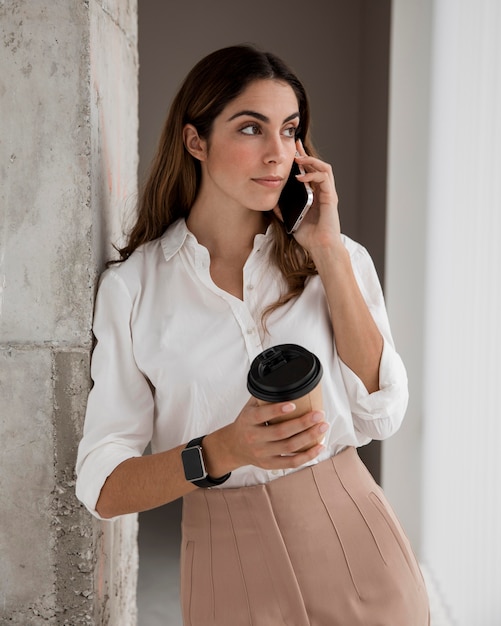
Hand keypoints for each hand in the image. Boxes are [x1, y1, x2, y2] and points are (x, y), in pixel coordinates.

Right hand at [203, 396, 327, 475]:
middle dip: (302, 423)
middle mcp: (254, 438)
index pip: (262, 415)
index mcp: (248, 420)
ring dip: (309, 437)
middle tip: (319, 414)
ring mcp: (262, 453)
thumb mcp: (249, 407)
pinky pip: (291, 463)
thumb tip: (286, 382)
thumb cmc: (246, 423)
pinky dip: (307, 456)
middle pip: (280, 432)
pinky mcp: (270, 464)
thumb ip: (264, 397)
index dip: (277, 410)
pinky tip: (319, 447)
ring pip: (289, 447)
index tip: (292, 404)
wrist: (233, 447)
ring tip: (323, 426)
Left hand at [274, 140, 341, 253]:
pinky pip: (324, 178)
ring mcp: (328, 193)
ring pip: (324, 168)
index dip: (301, 160)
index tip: (291, 152)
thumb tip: (270, 201)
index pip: (308, 172)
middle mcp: (322, 191)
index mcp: (314, 195)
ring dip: (311, 161)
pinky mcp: (330, 197)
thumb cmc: (308, 236)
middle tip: (295, 145)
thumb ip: (282, 209)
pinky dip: (313, 175)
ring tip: (298, 159)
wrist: (319, 246)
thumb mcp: (289, 219)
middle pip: (316, 166)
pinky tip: (301, 177)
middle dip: (305, 154)